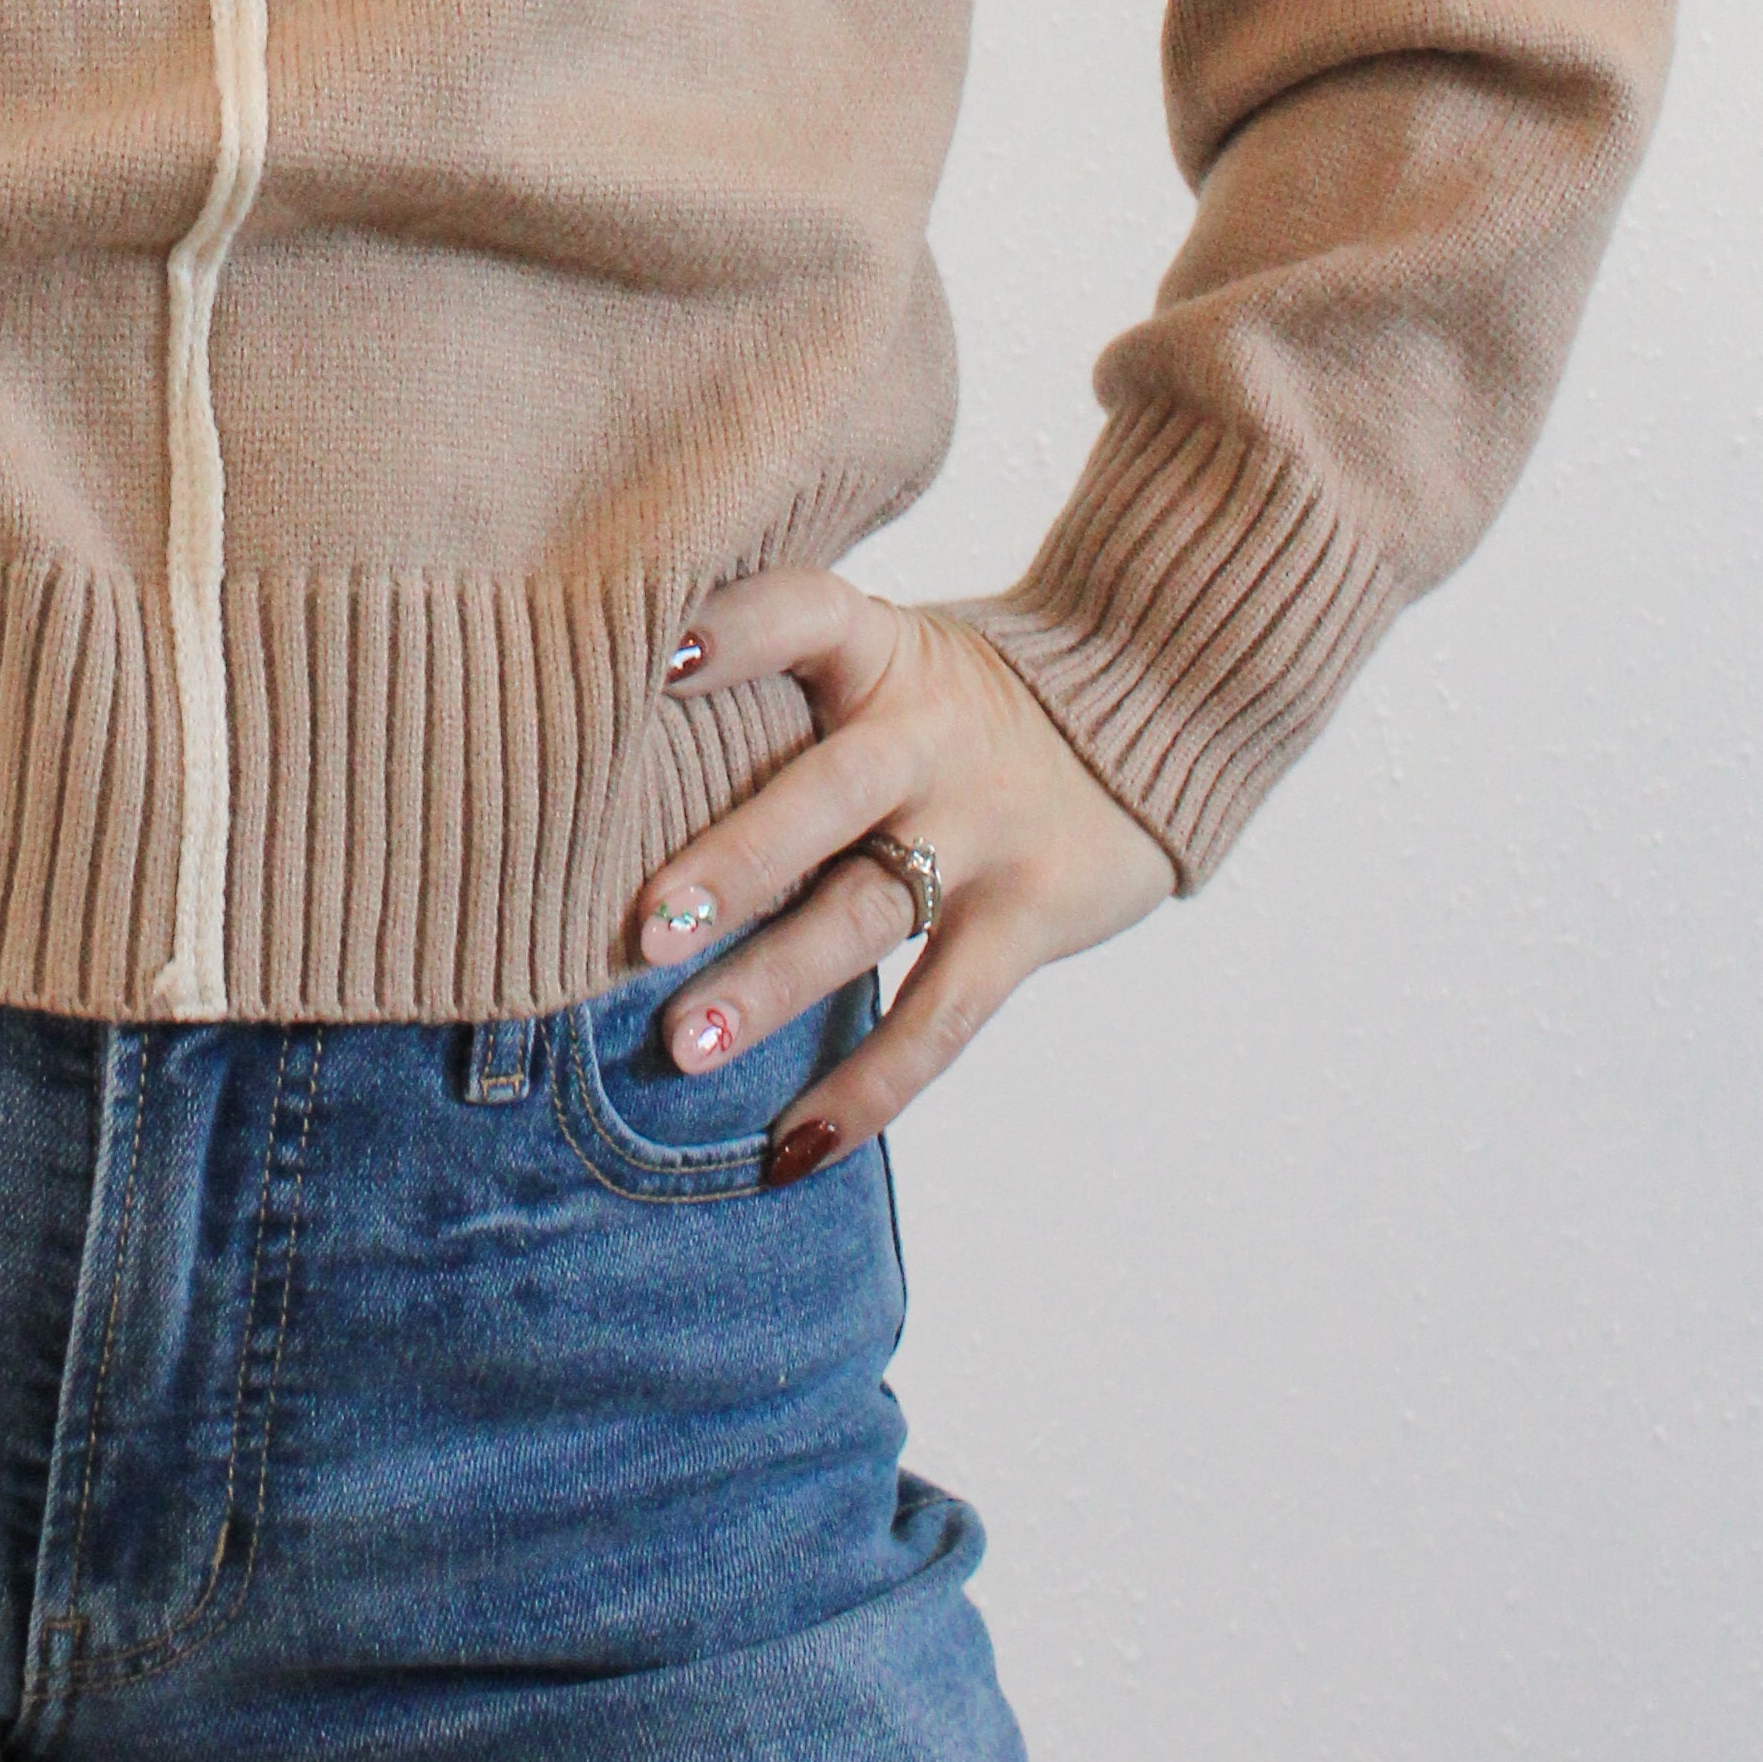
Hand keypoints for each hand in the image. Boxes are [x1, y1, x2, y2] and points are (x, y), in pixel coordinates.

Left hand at [627, 573, 1174, 1174]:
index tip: (654, 662)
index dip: (734, 632)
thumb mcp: (892, 652)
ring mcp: (984, 830)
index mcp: (884, 652)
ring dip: (774, 985)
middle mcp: (930, 735)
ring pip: (868, 914)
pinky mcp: (1027, 916)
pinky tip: (793, 1147)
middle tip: (646, 925)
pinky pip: (942, 1015)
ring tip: (685, 1046)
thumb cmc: (965, 691)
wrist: (1155, 707)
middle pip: (825, 795)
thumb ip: (786, 681)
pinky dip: (869, 1088)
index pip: (805, 615)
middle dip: (735, 862)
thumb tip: (606, 725)